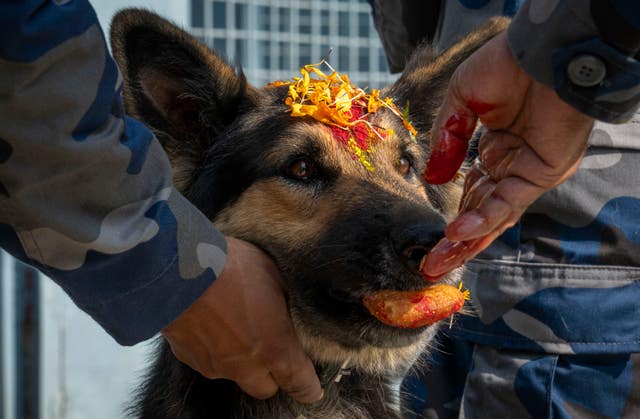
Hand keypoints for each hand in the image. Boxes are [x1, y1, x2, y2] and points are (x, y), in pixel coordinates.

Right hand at [162, 236, 322, 402]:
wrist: (177, 269)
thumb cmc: (230, 267)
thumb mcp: (274, 276)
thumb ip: (284, 304)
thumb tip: (286, 311)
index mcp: (275, 347)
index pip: (300, 383)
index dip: (308, 388)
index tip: (311, 388)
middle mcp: (246, 365)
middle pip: (265, 388)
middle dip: (271, 374)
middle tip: (270, 347)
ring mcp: (215, 365)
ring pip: (235, 374)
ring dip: (240, 358)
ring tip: (234, 322)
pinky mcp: (189, 359)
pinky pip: (209, 361)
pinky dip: (213, 348)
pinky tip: (211, 320)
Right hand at [422, 31, 593, 276]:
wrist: (539, 52)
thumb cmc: (504, 66)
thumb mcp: (461, 100)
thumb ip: (447, 140)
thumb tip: (433, 178)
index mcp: (495, 150)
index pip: (472, 193)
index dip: (453, 215)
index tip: (432, 238)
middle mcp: (511, 167)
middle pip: (481, 213)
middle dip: (456, 242)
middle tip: (431, 264)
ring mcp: (525, 173)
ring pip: (494, 216)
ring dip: (467, 241)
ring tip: (438, 261)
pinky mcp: (540, 174)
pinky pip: (507, 203)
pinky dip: (483, 219)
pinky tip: (458, 233)